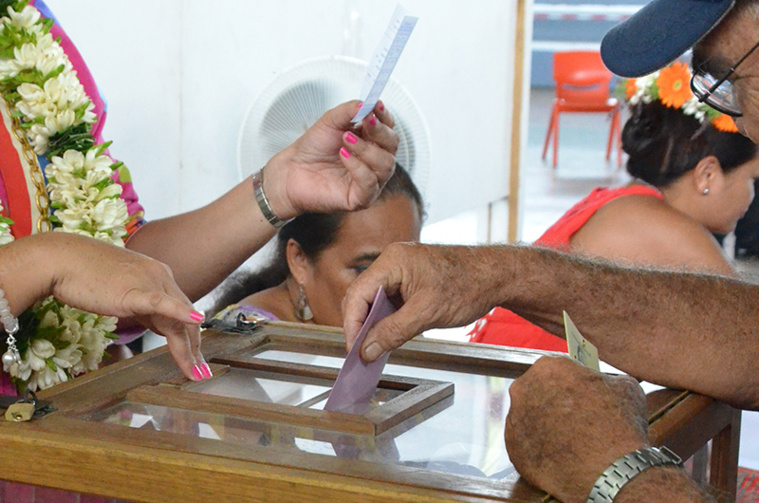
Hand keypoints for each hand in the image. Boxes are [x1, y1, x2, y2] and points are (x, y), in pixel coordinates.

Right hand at [22, 234, 205, 381]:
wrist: (59, 260)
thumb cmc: (84, 275)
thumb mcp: (123, 292)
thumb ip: (143, 306)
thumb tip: (156, 324)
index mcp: (158, 276)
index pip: (182, 310)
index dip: (190, 335)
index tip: (195, 356)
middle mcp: (160, 277)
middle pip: (185, 317)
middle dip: (195, 347)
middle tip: (201, 371)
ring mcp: (149, 282)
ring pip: (177, 319)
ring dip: (188, 349)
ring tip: (195, 370)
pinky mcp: (133, 291)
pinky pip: (161, 303)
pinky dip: (180, 312)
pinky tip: (196, 320)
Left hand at [264, 100, 397, 218]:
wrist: (292, 170)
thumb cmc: (312, 149)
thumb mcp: (330, 121)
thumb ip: (350, 110)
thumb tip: (369, 102)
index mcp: (370, 141)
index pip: (389, 128)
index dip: (385, 117)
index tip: (376, 106)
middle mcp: (374, 161)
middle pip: (393, 145)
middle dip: (380, 131)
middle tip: (364, 121)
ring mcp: (370, 180)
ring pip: (386, 164)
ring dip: (366, 149)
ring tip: (344, 140)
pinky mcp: (361, 198)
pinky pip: (370, 182)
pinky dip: (358, 167)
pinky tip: (343, 156)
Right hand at [342, 243, 501, 360]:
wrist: (496, 276)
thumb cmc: (468, 285)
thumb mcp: (427, 314)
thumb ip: (393, 332)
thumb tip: (367, 349)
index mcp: (393, 261)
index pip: (358, 293)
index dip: (352, 324)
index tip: (354, 349)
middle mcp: (392, 262)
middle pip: (362, 296)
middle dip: (360, 325)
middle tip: (361, 353)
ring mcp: (401, 270)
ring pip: (375, 300)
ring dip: (373, 324)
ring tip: (373, 349)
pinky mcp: (410, 280)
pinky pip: (389, 300)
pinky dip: (386, 319)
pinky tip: (387, 336)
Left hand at [505, 356, 648, 502]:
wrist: (610, 470)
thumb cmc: (619, 425)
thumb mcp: (625, 387)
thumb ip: (604, 379)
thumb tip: (602, 383)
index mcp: (548, 367)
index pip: (556, 370)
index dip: (570, 382)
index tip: (579, 394)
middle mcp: (523, 388)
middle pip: (537, 392)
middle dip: (553, 401)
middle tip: (573, 417)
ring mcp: (514, 419)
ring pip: (529, 418)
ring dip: (543, 425)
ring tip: (567, 439)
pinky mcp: (512, 448)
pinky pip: (525, 444)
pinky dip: (539, 448)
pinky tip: (558, 455)